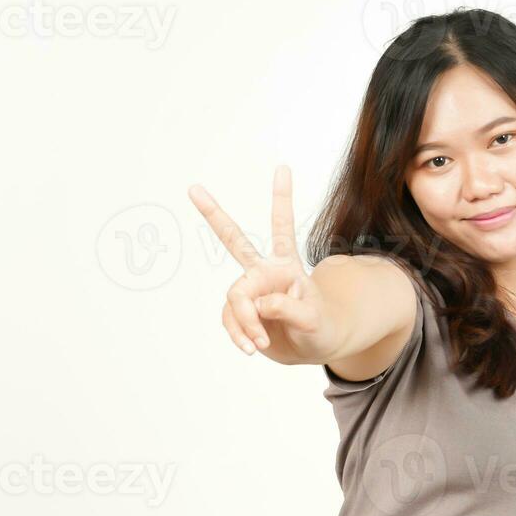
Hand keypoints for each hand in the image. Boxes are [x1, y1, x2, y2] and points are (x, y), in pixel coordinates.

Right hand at [188, 166, 339, 361]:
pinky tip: (251, 347)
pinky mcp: (242, 312)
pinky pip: (231, 321)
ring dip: (244, 324)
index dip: (281, 199)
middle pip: (233, 240)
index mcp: (287, 265)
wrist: (314, 347)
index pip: (282, 228)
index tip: (283, 167)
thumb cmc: (322, 328)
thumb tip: (259, 304)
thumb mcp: (314, 321)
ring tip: (259, 343)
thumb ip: (289, 309)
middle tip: (193, 187)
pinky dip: (239, 335)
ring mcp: (251, 291)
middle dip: (214, 214)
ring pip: (234, 301)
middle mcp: (265, 272)